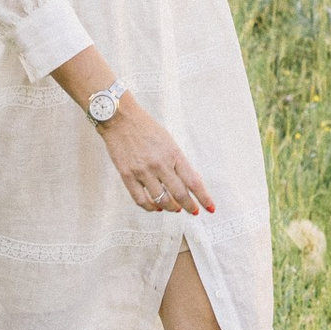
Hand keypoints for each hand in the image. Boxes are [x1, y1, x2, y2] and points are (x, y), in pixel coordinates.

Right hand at [99, 95, 215, 217]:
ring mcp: (142, 171)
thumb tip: (189, 182)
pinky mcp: (127, 175)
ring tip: (174, 208)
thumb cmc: (146, 128)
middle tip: (193, 211)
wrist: (120, 118)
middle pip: (179, 194)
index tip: (210, 208)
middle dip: (189, 206)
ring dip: (170, 208)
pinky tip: (155, 207)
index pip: (193, 181)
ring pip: (161, 200)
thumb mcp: (168, 141)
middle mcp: (160, 164)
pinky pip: (140, 200)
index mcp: (173, 153)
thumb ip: (178, 161)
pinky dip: (150, 207)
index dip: (203, 197)